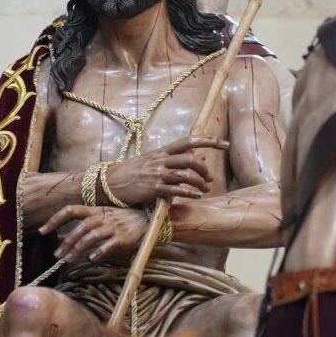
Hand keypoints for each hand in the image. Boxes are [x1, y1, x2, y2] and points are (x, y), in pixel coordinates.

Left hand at [40, 205, 149, 262]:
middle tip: (57, 255)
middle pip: (80, 228)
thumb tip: (59, 239)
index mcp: (95, 211)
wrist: (148, 219)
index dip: (55, 220)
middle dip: (66, 242)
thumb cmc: (121, 220)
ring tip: (68, 260)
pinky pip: (109, 244)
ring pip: (91, 237)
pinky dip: (99, 251)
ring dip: (78, 249)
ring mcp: (113, 227)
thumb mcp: (100, 220)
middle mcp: (102, 217)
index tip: (42, 231)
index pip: (71, 211)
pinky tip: (91, 259)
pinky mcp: (124, 237)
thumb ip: (80, 228)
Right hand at [103, 136, 225, 205]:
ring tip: (205, 189)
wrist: (111, 182)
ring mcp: (157, 174)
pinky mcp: (153, 189)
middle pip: (190, 159)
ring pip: (185, 175)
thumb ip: (172, 157)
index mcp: (162, 152)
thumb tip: (193, 154)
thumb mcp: (152, 160)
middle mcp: (161, 160)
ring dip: (199, 183)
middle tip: (210, 178)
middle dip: (204, 169)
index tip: (224, 144)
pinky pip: (176, 190)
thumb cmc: (133, 172)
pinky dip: (189, 193)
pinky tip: (196, 196)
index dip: (208, 141)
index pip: (188, 141)